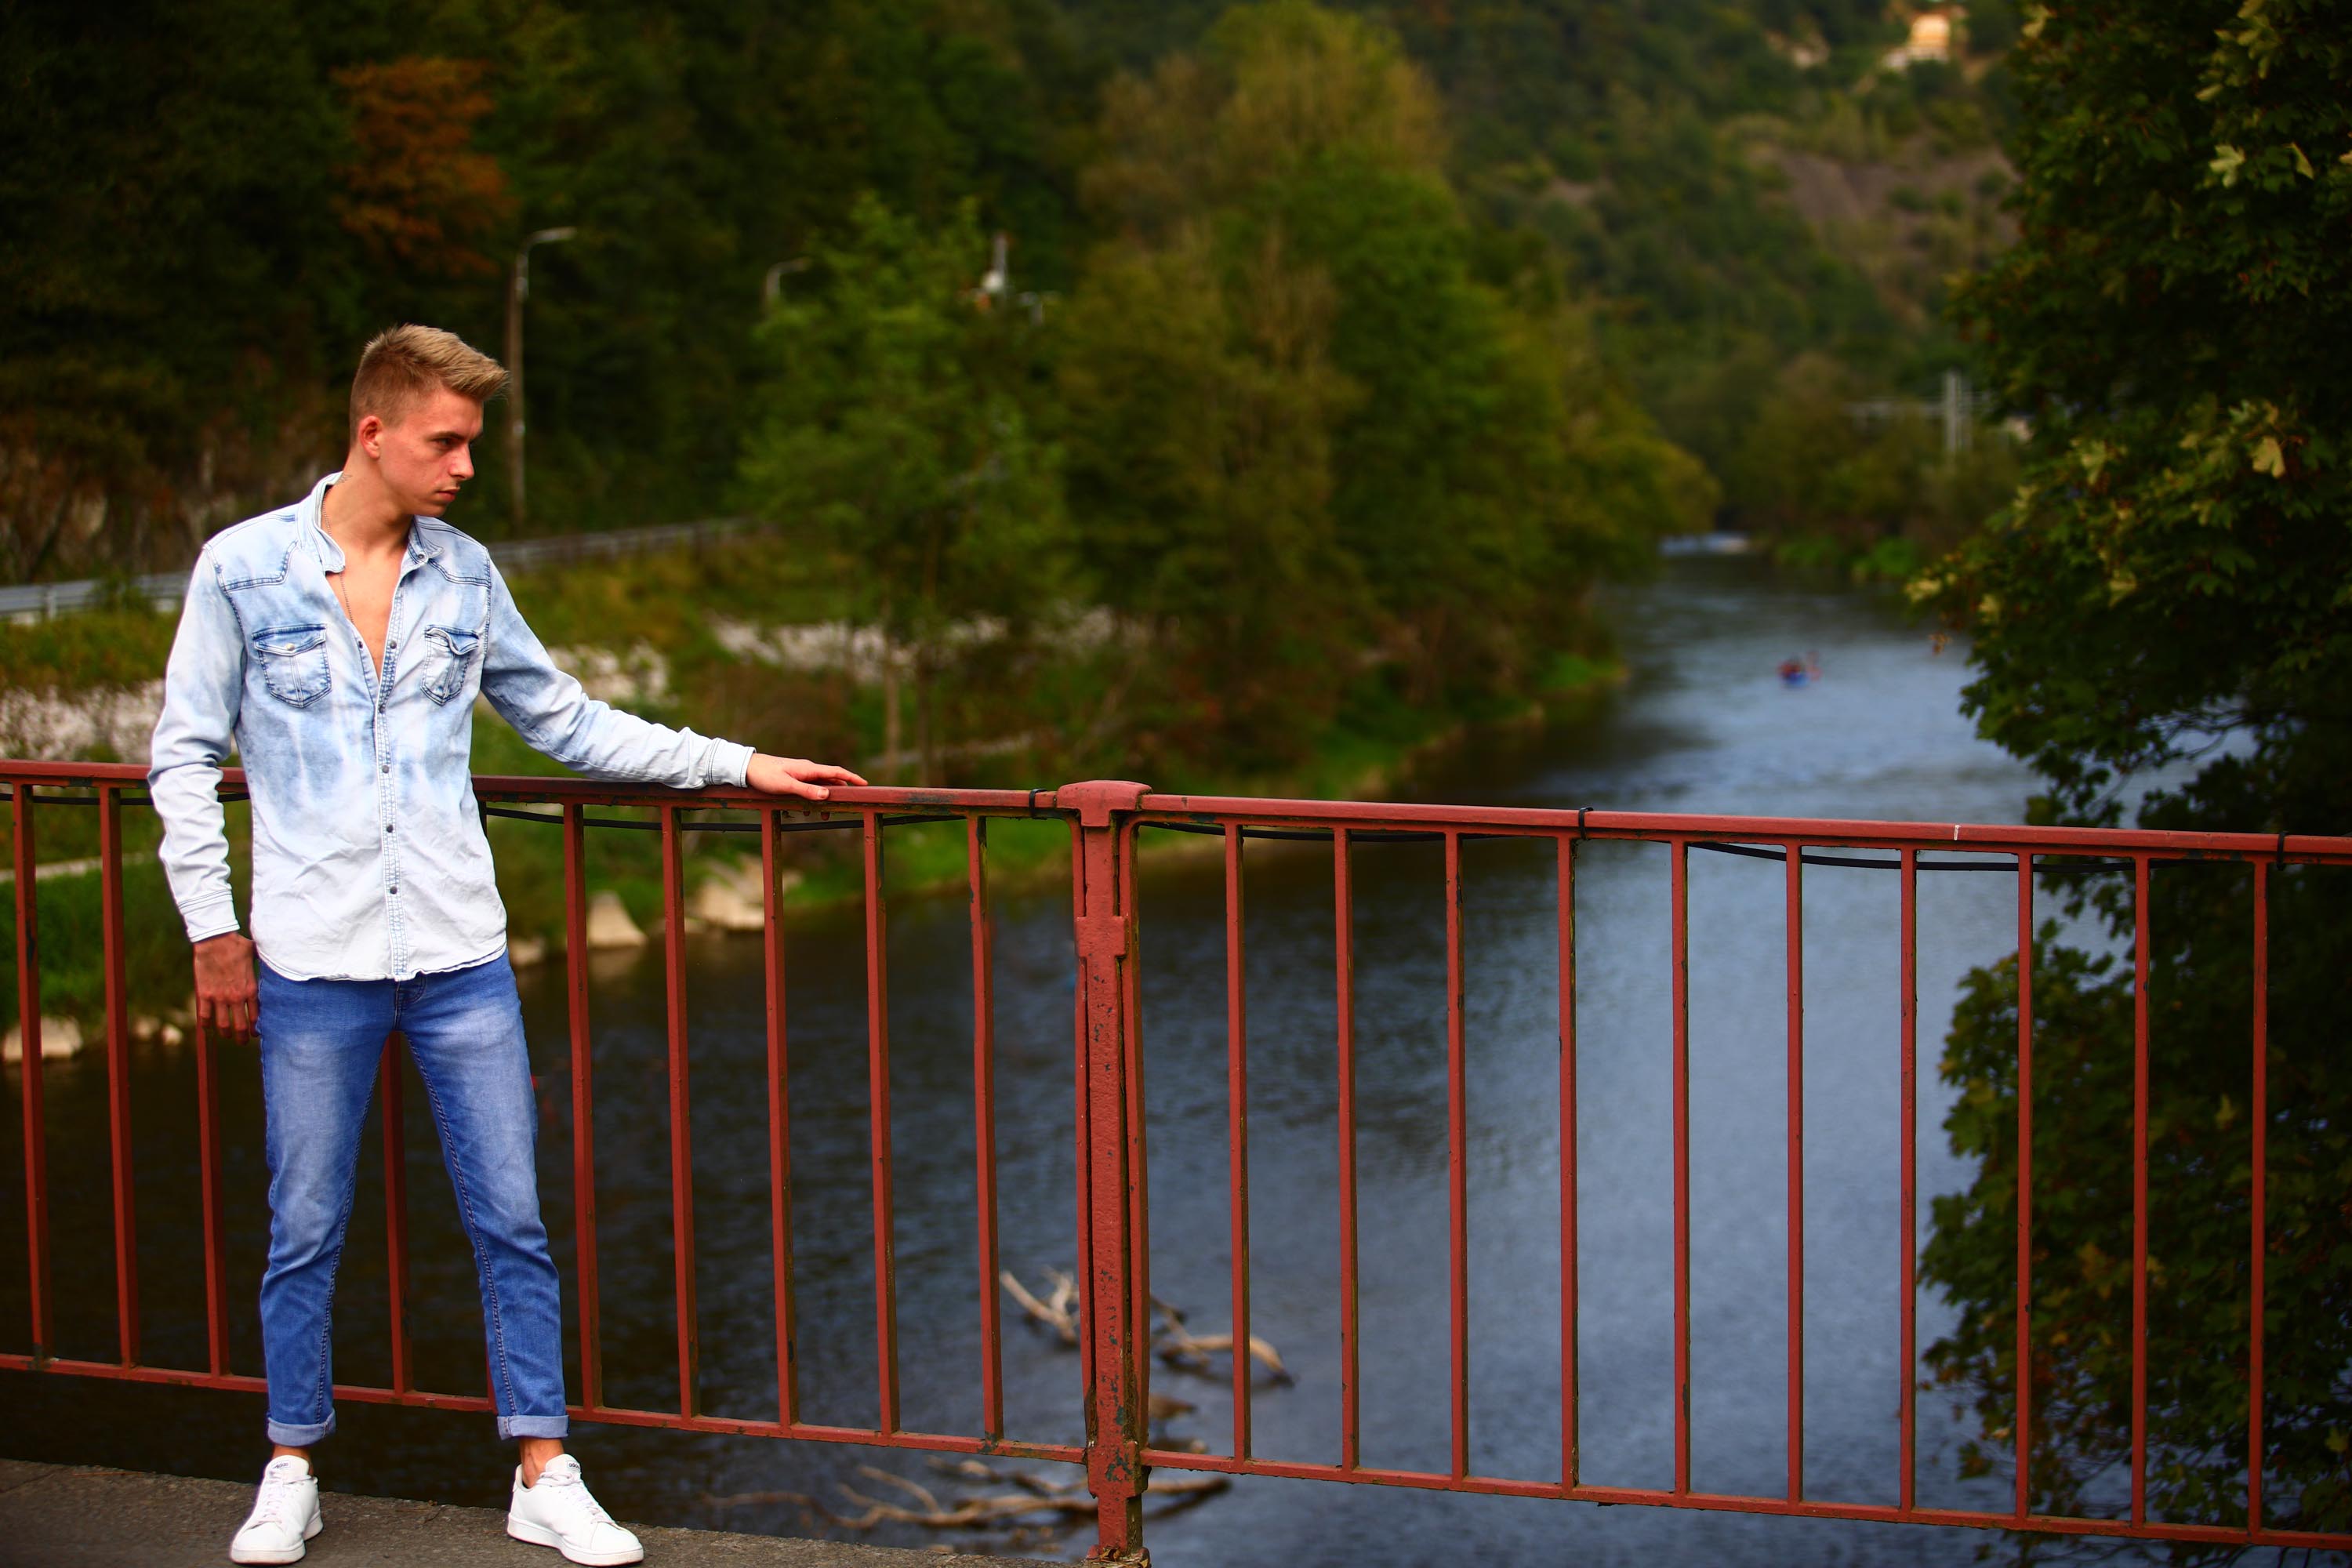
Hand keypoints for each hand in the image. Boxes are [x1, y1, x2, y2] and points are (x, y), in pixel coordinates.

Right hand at [193, 932, 258, 1040]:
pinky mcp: (204, 994)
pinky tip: (208, 1027)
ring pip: (222, 1024)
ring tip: (227, 1036)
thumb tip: (278, 963)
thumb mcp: (257, 957)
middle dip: (243, 1036)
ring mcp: (219, 997)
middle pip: (240, 1025)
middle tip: (244, 1042)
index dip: (257, 1027)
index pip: (256, 1015)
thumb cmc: (237, 945)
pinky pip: (205, 1015)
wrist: (215, 940)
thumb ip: (264, 966)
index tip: (257, 1032)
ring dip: (225, 1033)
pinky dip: (206, 1023)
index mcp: (251, 989)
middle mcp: (235, 997)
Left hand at [745, 753, 868, 800]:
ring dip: (824, 800)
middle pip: (831, 781)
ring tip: (823, 817)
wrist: (746, 767)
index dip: (852, 778)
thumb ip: (806, 791)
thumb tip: (827, 795)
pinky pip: (809, 789)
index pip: (836, 772)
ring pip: (820, 787)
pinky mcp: (793, 778)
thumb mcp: (786, 786)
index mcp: (809, 769)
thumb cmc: (765, 775)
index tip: (865, 784)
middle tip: (844, 808)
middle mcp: (807, 770)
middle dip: (839, 794)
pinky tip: (806, 811)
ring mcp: (800, 774)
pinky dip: (812, 800)